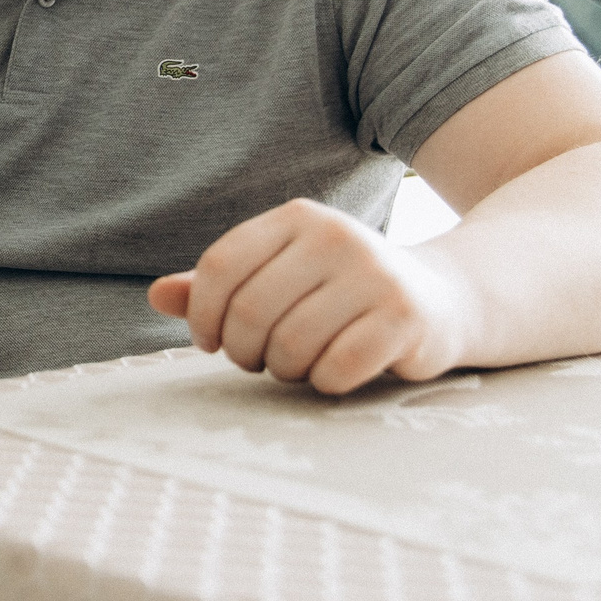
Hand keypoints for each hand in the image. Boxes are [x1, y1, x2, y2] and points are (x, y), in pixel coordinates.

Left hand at [147, 198, 477, 393]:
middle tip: (260, 360)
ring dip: (285, 370)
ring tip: (299, 364)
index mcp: (296, 218)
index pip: (220, 266)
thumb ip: (219, 286)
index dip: (202, 314)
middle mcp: (336, 236)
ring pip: (290, 345)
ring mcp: (374, 274)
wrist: (444, 298)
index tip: (209, 342)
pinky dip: (326, 382)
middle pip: (250, 312)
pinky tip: (337, 371)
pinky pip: (335, 369)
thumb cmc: (341, 293)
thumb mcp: (281, 275)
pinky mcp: (405, 316)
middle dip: (244, 351)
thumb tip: (155, 296)